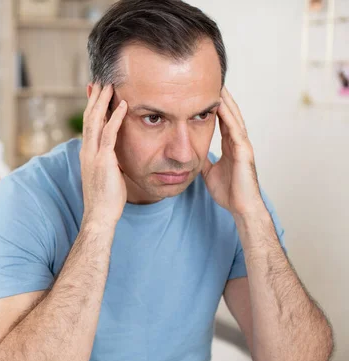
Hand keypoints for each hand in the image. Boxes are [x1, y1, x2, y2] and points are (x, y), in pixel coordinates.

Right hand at [80, 83, 127, 226]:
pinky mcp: (104, 160)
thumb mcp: (106, 175)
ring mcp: (93, 155)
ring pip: (96, 121)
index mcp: (87, 153)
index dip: (92, 106)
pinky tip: (124, 105)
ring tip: (111, 85)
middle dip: (95, 98)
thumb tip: (116, 156)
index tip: (95, 92)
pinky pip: (110, 134)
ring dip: (103, 102)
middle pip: (89, 117)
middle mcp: (87, 150)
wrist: (99, 215)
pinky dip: (116, 118)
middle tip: (102, 80)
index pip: (88, 124)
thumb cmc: (105, 199)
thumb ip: (108, 162)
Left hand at [201, 87, 264, 216]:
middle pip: (230, 113)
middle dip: (221, 97)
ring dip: (226, 101)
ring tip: (217, 85)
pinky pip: (235, 130)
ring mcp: (243, 145)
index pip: (222, 119)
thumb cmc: (229, 192)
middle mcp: (238, 142)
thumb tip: (191, 154)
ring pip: (234, 117)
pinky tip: (221, 105)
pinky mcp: (244, 152)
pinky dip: (228, 116)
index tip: (205, 91)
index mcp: (231, 145)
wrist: (241, 207)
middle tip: (212, 80)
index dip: (215, 105)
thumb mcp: (209, 172)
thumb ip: (202, 160)